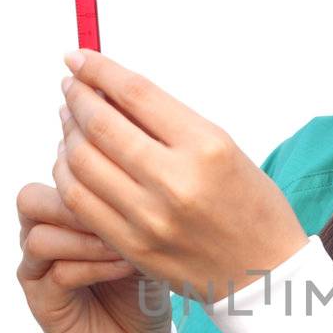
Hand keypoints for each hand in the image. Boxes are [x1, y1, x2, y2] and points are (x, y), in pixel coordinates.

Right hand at [15, 182, 173, 332]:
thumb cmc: (142, 286)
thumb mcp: (146, 239)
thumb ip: (131, 208)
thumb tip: (137, 171)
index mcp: (63, 213)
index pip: (54, 176)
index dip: (86, 172)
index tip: (129, 179)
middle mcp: (43, 234)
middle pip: (30, 199)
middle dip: (73, 202)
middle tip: (116, 210)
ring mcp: (37, 268)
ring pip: (37, 236)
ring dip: (85, 238)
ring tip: (124, 245)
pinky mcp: (41, 300)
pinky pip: (56, 273)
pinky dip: (92, 266)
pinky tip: (124, 266)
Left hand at [55, 48, 308, 304]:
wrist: (265, 274)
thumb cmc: (249, 207)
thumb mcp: (224, 149)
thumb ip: (169, 124)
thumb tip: (114, 93)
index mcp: (206, 147)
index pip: (136, 94)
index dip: (99, 70)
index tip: (80, 58)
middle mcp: (176, 182)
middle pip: (102, 126)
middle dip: (77, 98)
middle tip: (70, 86)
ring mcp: (150, 219)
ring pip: (82, 163)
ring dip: (68, 135)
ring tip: (70, 122)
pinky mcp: (134, 247)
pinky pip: (81, 203)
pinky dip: (68, 175)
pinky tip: (72, 162)